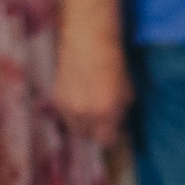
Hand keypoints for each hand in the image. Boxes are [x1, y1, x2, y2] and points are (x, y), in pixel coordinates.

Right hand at [53, 30, 130, 144]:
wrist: (88, 43)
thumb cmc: (114, 66)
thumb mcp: (127, 93)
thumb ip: (121, 113)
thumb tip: (118, 124)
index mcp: (105, 113)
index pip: (106, 140)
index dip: (111, 136)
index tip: (115, 129)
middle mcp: (84, 114)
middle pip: (88, 136)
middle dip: (97, 131)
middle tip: (103, 120)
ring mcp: (68, 108)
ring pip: (74, 128)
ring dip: (83, 124)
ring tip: (91, 110)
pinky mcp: (56, 99)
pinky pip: (65, 117)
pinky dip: (73, 114)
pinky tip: (80, 101)